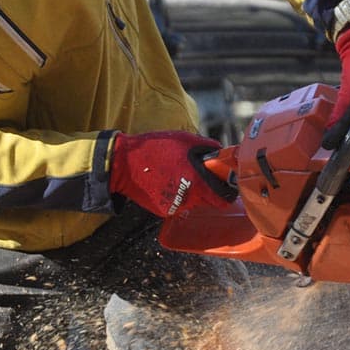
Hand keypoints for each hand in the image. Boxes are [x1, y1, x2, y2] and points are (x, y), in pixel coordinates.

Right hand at [109, 130, 231, 218]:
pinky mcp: (163, 210)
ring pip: (193, 202)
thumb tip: (220, 153)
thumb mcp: (185, 139)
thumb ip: (208, 147)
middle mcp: (188, 198)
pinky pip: (178, 204)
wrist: (124, 164)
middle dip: (208, 190)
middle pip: (208, 201)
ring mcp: (175, 206)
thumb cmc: (155, 148)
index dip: (225, 191)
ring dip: (191, 191)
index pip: (223, 200)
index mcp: (197, 181)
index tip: (223, 182)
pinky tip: (167, 182)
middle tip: (199, 175)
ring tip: (178, 175)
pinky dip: (177, 195)